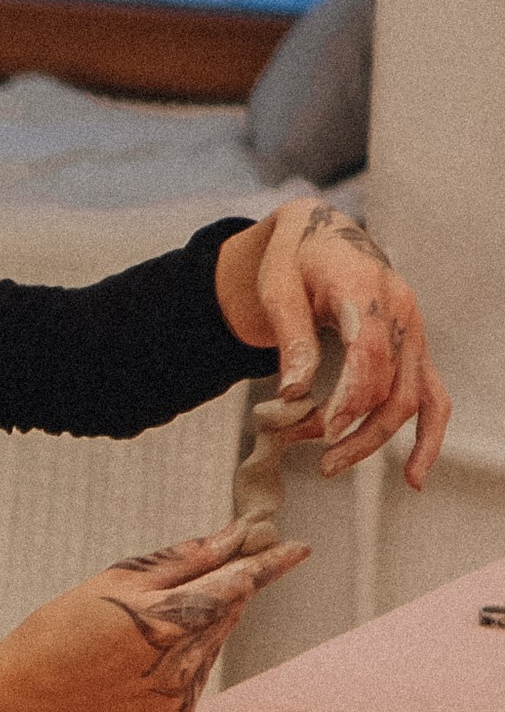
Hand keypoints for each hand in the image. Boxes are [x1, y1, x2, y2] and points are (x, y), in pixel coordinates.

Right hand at [6, 520, 310, 711]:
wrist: (30, 691)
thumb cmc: (65, 624)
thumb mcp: (117, 579)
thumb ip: (183, 560)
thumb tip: (233, 536)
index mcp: (168, 620)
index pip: (236, 584)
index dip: (269, 564)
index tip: (301, 548)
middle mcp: (184, 664)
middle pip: (226, 612)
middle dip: (217, 591)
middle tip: (175, 586)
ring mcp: (182, 694)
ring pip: (213, 642)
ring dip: (197, 625)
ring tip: (142, 628)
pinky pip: (197, 673)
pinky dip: (182, 657)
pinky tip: (141, 658)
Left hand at [220, 204, 449, 485]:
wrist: (321, 235)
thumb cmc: (295, 258)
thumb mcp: (276, 288)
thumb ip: (291, 339)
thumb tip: (294, 393)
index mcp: (366, 288)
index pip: (371, 353)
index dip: (350, 397)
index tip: (321, 429)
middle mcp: (400, 312)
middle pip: (391, 386)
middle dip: (350, 428)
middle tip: (305, 449)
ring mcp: (413, 332)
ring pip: (411, 399)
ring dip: (372, 439)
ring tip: (331, 465)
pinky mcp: (413, 349)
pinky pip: (433, 397)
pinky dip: (428, 437)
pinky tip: (415, 476)